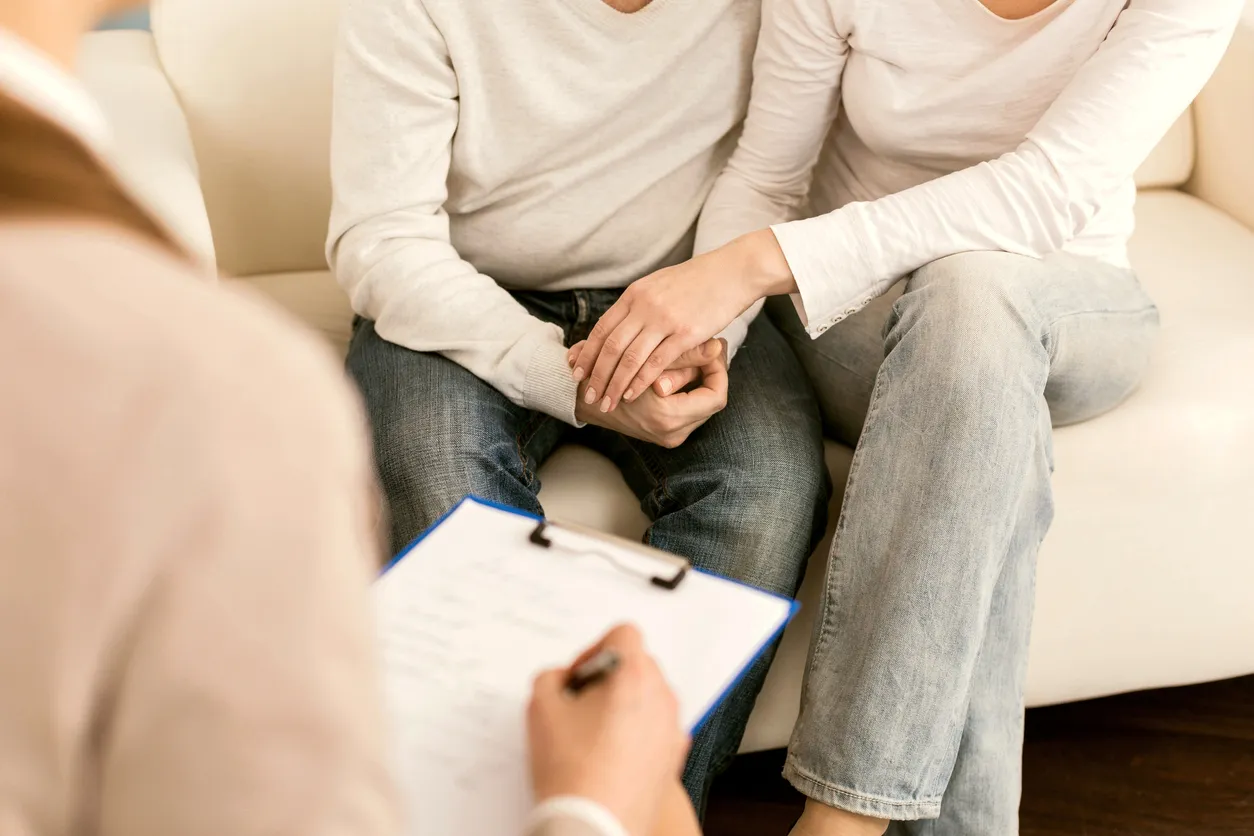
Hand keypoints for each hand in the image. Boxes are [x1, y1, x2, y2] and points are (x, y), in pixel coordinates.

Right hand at [527, 625, 689, 835]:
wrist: (595, 826)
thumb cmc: (573, 772)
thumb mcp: (540, 707)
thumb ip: (550, 677)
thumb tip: (561, 680)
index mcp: (634, 675)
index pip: (623, 633)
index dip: (594, 649)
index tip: (580, 676)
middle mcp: (662, 697)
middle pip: (638, 665)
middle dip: (608, 678)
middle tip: (580, 705)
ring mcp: (671, 728)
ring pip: (649, 698)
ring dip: (624, 705)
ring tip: (592, 735)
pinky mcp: (674, 757)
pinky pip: (656, 729)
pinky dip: (636, 733)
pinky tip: (609, 756)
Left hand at [571, 229, 793, 411]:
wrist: (733, 271)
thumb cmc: (698, 281)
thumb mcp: (659, 285)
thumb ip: (638, 304)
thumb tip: (620, 322)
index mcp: (635, 294)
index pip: (602, 328)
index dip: (587, 353)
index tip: (575, 371)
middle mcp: (645, 306)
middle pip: (611, 347)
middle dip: (596, 375)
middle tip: (587, 395)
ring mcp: (665, 319)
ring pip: (629, 358)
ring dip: (614, 384)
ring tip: (606, 402)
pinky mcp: (686, 333)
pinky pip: (656, 362)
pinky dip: (640, 381)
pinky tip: (631, 395)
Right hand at [571, 341, 728, 448]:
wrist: (578, 395)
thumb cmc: (609, 373)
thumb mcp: (649, 360)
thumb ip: (684, 355)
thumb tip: (717, 347)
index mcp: (668, 419)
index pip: (716, 396)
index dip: (718, 371)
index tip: (713, 349)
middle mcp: (671, 433)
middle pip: (709, 401)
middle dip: (708, 373)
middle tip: (708, 348)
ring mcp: (667, 435)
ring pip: (698, 404)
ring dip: (697, 378)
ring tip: (695, 353)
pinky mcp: (662, 431)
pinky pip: (685, 408)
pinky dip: (685, 387)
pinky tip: (682, 366)